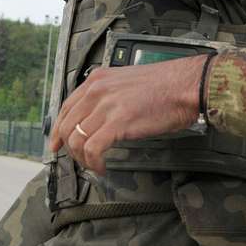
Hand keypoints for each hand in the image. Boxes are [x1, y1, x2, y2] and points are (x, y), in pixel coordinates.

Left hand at [49, 55, 205, 172]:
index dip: (59, 129)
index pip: (67, 106)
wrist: (186, 85)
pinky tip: (102, 167)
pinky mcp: (118, 123)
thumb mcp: (128, 81)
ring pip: (77, 139)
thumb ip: (110, 94)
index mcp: (98, 79)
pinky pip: (93, 149)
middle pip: (67, 125)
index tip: (58, 142)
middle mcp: (97, 91)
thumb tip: (100, 116)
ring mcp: (106, 106)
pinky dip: (94, 163)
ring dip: (82, 159)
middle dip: (69, 148)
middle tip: (79, 160)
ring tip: (94, 164)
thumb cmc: (166, 85)